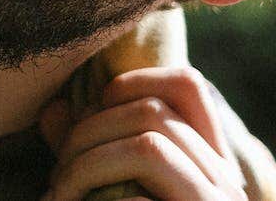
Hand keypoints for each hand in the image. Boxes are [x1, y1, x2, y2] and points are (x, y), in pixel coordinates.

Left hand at [39, 68, 246, 200]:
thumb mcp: (108, 192)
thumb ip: (87, 154)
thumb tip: (52, 111)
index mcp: (205, 163)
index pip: (186, 85)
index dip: (128, 85)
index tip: (87, 117)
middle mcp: (223, 183)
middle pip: (155, 111)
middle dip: (89, 130)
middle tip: (56, 174)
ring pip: (151, 143)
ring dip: (88, 161)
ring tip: (58, 194)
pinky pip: (143, 195)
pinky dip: (98, 196)